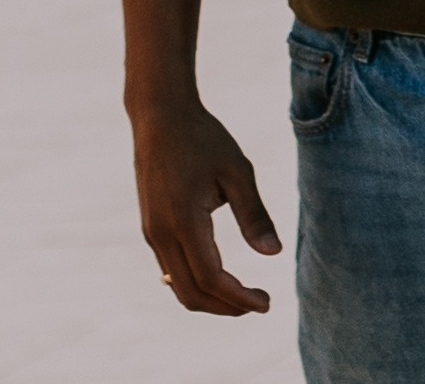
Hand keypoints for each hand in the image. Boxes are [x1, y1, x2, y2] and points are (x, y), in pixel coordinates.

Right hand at [131, 98, 277, 314]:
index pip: (212, 278)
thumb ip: (254, 215)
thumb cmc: (204, 139)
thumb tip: (273, 254)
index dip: (239, 298)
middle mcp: (162, 236)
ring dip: (210, 298)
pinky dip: (194, 283)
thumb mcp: (238, 172)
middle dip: (226, 306)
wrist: (160, 118)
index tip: (266, 304)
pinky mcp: (151, 228)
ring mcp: (152, 234)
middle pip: (191, 293)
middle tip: (260, 304)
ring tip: (244, 295)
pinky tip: (218, 277)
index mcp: (184, 223)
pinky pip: (170, 270)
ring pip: (178, 286)